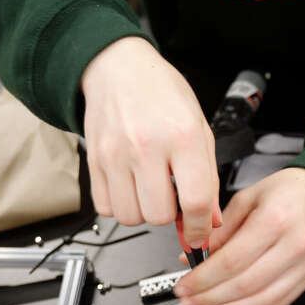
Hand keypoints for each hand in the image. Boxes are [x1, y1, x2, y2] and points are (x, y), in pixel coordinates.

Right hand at [81, 37, 218, 246]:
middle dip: (170, 216)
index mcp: (183, 137)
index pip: (195, 202)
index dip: (200, 228)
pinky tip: (131, 187)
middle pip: (159, 216)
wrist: (120, 68)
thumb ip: (208, 179)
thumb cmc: (164, 95)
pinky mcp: (94, 160)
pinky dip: (120, 206)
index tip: (199, 236)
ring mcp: (116, 154)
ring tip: (151, 189)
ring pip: (131, 217)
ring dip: (144, 212)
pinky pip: (105, 207)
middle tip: (173, 197)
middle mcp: (147, 146)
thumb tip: (210, 220)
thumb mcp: (201, 131)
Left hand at [175, 168, 304, 304]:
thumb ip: (222, 228)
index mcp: (275, 220)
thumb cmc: (293, 190)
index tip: (184, 285)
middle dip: (210, 298)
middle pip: (244, 285)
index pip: (231, 261)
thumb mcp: (250, 197)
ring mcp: (304, 265)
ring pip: (262, 301)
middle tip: (189, 301)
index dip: (203, 279)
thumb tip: (197, 254)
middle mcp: (293, 246)